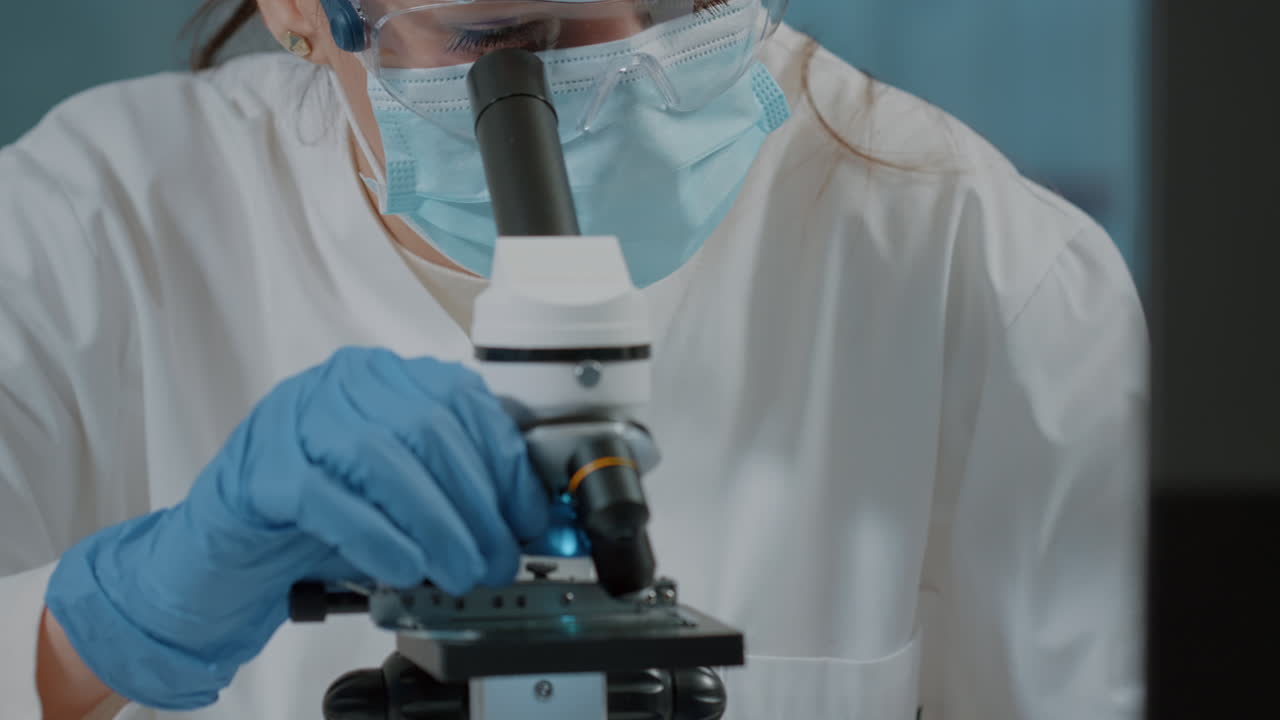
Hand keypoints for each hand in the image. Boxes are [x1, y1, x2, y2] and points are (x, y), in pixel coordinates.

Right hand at [45, 348, 549, 708]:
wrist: (228, 548)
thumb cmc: (323, 516)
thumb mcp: (402, 487)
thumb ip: (455, 482)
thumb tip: (527, 516)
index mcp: (387, 376)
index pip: (464, 401)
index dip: (506, 463)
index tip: (530, 517)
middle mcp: (343, 381)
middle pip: (429, 428)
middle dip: (476, 503)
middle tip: (496, 559)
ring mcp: (296, 416)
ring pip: (382, 457)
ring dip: (435, 524)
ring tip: (459, 572)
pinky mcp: (260, 467)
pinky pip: (327, 497)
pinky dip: (377, 537)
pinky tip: (405, 569)